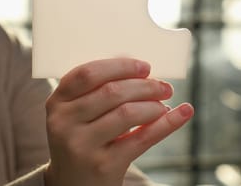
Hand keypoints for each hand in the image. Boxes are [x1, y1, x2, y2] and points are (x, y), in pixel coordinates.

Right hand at [43, 58, 193, 185]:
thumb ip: (101, 89)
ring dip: (154, 105)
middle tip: (164, 87)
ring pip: (127, 113)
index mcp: (57, 103)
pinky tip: (182, 113)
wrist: (76, 185)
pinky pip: (143, 138)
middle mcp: (64, 123)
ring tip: (164, 104)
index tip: (145, 67)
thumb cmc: (85, 139)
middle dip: (145, 85)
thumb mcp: (80, 114)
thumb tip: (141, 68)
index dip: (120, 66)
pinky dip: (167, 123)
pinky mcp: (104, 165)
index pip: (88, 74)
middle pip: (112, 92)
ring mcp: (82, 146)